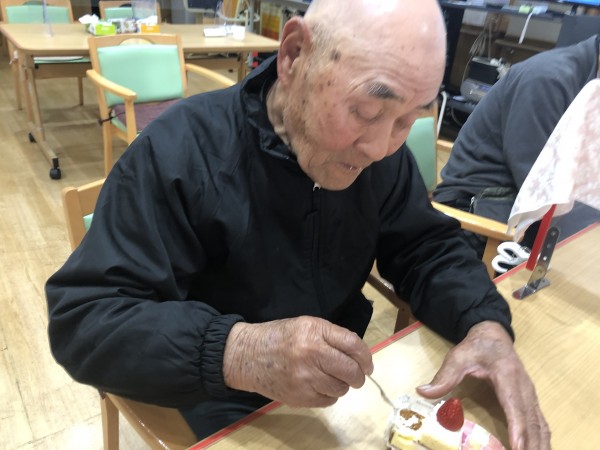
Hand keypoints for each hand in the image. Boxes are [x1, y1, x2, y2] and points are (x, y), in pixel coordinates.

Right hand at [223, 316, 372, 406]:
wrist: (248, 356)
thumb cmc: (280, 337)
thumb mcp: (306, 325)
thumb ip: (332, 336)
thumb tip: (359, 356)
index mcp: (314, 332)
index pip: (353, 345)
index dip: (365, 357)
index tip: (367, 364)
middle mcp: (311, 354)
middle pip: (351, 370)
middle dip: (358, 375)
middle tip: (356, 376)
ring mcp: (305, 378)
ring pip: (341, 388)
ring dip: (341, 385)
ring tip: (330, 378)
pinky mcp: (299, 397)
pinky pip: (328, 401)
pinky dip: (328, 395)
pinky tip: (318, 386)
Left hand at [416, 321, 550, 449]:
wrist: (493, 335)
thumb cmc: (477, 347)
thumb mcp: (458, 357)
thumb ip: (444, 376)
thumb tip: (423, 391)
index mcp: (508, 377)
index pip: (514, 406)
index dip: (517, 428)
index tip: (518, 447)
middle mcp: (524, 388)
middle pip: (532, 421)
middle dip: (531, 444)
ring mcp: (530, 395)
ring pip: (540, 425)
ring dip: (540, 445)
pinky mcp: (530, 399)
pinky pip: (540, 422)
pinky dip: (542, 439)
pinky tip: (540, 449)